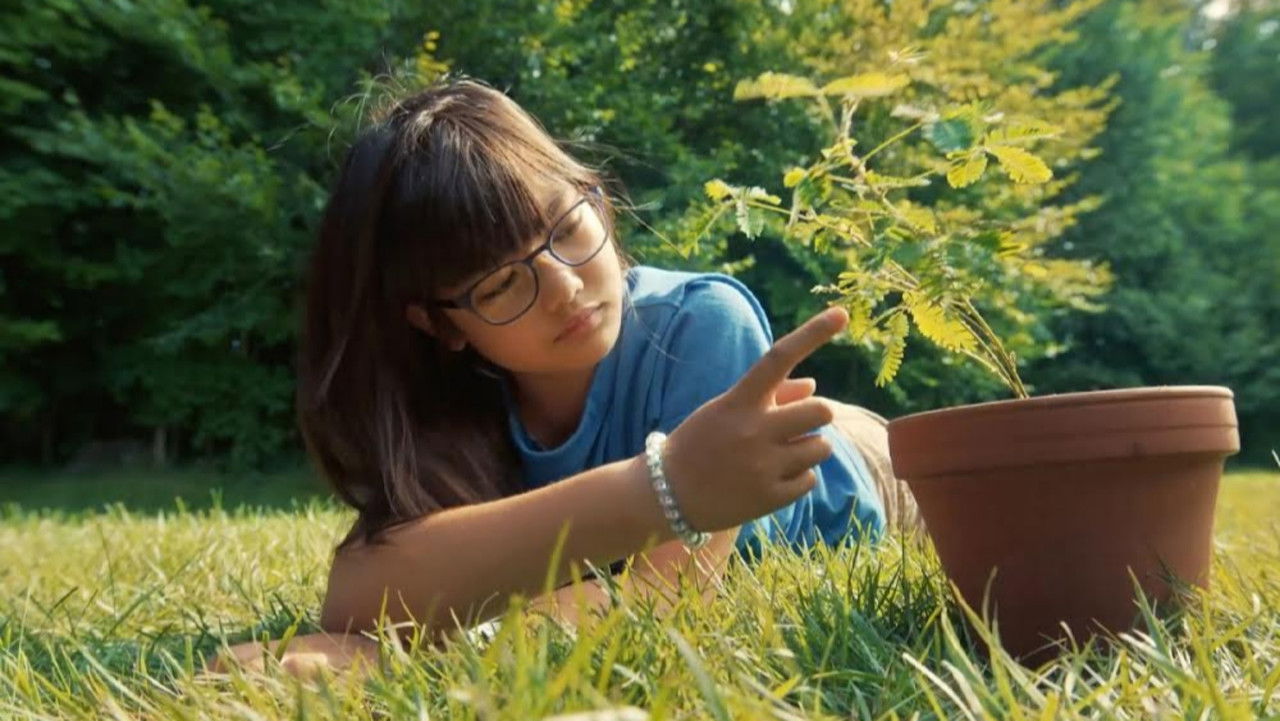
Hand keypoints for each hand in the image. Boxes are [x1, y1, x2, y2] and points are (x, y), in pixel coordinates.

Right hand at [661, 307, 847, 532]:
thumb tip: (813, 385)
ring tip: (776, 457)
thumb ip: (770, 396)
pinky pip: (810, 480)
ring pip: (821, 447)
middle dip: (816, 418)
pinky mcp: (770, 498)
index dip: (813, 333)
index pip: (779, 357)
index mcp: (739, 401)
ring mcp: (762, 466)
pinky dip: (797, 479)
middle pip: (821, 410)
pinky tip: (769, 481)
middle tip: (795, 426)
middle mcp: (753, 430)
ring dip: (807, 449)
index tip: (841, 314)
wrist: (665, 495)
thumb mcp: (725, 411)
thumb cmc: (700, 444)